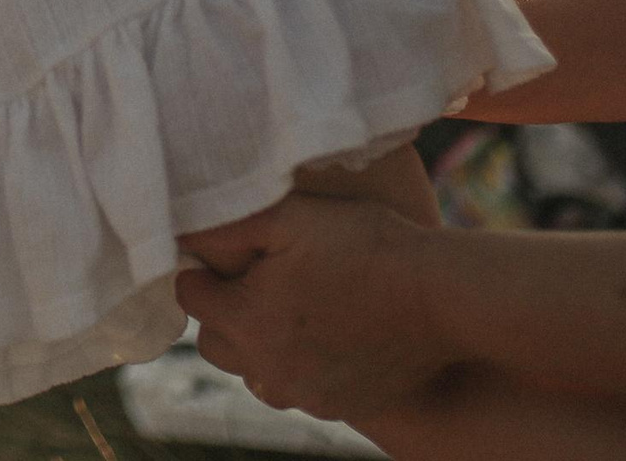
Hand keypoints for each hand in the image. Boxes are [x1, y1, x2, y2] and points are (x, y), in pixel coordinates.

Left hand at [175, 194, 455, 421]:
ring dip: (260, 341)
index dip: (207, 267)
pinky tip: (327, 330)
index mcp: (245, 323)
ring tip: (295, 303)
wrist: (445, 297)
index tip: (234, 250)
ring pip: (254, 368)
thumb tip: (180, 234)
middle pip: (214, 340)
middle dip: (227, 308)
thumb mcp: (289, 217)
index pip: (189, 293)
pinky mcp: (339, 408)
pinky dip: (300, 363)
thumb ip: (224, 227)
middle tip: (262, 276)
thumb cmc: (366, 246)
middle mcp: (267, 371)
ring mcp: (305, 395)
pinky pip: (295, 386)